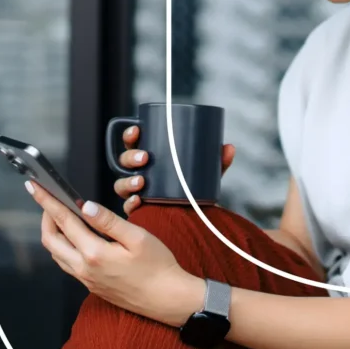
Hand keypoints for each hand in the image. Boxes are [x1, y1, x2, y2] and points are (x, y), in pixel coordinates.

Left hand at [28, 180, 203, 325]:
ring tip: (60, 216)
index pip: (64, 221)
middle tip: (49, 200)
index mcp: (94, 253)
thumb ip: (109, 221)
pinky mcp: (92, 285)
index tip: (35, 187)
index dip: (47, 202)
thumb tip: (86, 206)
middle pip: (51, 240)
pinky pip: (67, 264)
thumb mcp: (138, 237)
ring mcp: (86, 279)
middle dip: (46, 217)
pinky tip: (75, 238)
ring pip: (56, 254)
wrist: (166, 298)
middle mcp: (84, 268)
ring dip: (53, 233)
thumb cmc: (157, 266)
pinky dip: (63, 247)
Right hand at [114, 125, 235, 214]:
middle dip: (130, 157)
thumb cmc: (194, 189)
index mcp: (148, 158)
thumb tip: (228, 147)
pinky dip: (131, 203)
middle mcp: (137, 174)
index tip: (138, 130)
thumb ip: (216, 162)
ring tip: (142, 180)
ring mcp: (136, 193)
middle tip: (145, 157)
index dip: (130, 134)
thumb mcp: (205, 174)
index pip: (132, 142)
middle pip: (124, 162)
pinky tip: (139, 200)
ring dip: (128, 180)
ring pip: (121, 184)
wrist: (195, 218)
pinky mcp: (139, 210)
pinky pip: (128, 207)